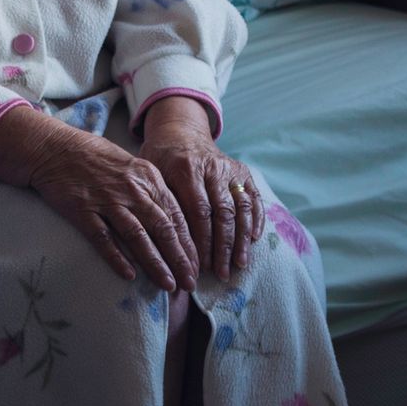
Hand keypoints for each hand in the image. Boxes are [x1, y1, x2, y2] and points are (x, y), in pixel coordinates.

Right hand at [26, 131, 198, 292]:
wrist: (55, 148)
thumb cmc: (95, 157)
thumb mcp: (131, 166)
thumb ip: (151, 190)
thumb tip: (171, 220)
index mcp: (148, 177)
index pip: (176, 215)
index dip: (189, 243)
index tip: (197, 265)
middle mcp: (132, 189)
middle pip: (163, 228)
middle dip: (180, 259)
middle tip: (190, 283)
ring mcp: (107, 200)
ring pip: (138, 236)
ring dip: (155, 263)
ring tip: (168, 285)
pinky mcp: (83, 210)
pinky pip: (104, 238)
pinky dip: (117, 258)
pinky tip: (129, 275)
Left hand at [140, 98, 263, 278]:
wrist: (180, 131)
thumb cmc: (160, 159)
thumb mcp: (150, 173)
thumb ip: (158, 201)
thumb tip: (159, 243)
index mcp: (187, 169)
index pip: (199, 212)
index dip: (202, 241)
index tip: (199, 266)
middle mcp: (212, 168)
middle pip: (222, 213)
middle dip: (223, 247)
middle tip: (220, 273)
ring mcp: (230, 169)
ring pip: (241, 208)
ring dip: (241, 239)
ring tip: (239, 264)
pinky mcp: (243, 171)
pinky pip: (254, 197)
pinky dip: (256, 219)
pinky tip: (254, 240)